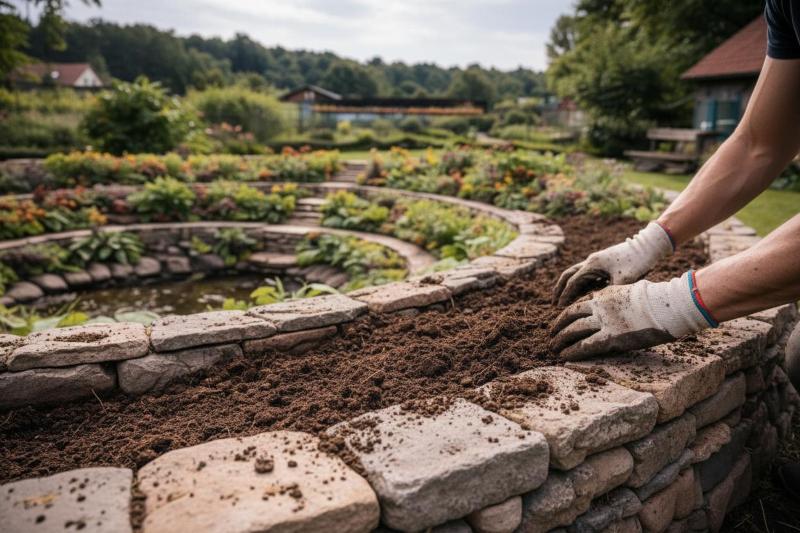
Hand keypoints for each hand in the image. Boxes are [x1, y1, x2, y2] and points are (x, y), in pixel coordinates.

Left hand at [550, 273, 711, 360]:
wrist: (668, 306)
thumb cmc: (656, 301)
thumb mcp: (629, 292)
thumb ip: (614, 299)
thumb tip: (607, 304)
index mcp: (603, 296)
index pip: (577, 306)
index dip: (565, 316)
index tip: (559, 323)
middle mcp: (599, 307)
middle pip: (570, 317)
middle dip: (558, 328)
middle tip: (551, 336)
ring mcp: (605, 322)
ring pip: (574, 331)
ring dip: (561, 340)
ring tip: (553, 348)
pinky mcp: (612, 338)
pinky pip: (585, 346)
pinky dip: (572, 351)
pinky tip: (564, 356)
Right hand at [553, 222, 672, 306]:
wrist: (647, 247)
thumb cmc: (636, 263)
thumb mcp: (624, 281)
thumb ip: (609, 293)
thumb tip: (599, 305)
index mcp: (592, 265)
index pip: (573, 282)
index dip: (565, 296)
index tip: (559, 307)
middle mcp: (591, 262)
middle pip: (568, 275)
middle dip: (560, 289)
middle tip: (554, 302)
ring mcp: (596, 261)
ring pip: (576, 274)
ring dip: (569, 286)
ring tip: (563, 299)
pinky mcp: (603, 264)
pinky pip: (587, 275)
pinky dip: (580, 285)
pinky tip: (581, 294)